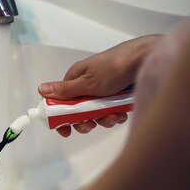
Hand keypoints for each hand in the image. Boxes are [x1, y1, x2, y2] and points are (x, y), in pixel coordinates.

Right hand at [39, 35, 159, 136]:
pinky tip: (122, 113)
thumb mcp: (88, 82)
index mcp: (76, 78)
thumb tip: (41, 89)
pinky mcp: (117, 96)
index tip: (64, 129)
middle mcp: (87, 84)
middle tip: (91, 124)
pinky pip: (110, 112)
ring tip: (113, 116)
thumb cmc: (115, 68)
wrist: (148, 60)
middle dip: (84, 120)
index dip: (60, 115)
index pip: (60, 100)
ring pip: (96, 113)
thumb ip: (65, 90)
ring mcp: (103, 91)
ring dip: (103, 119)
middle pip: (78, 110)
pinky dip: (114, 115)